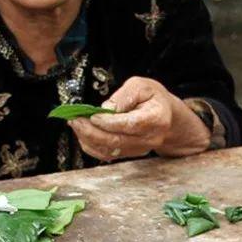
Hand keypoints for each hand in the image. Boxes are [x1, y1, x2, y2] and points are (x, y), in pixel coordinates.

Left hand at [68, 77, 210, 160]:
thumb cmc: (154, 98)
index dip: (108, 122)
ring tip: (76, 125)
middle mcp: (149, 138)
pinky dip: (91, 146)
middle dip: (91, 131)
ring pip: (109, 150)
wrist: (166, 116)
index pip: (129, 125)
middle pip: (116, 141)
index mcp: (156, 119)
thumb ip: (124, 95)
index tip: (93, 115)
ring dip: (88, 139)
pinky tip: (83, 134)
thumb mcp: (142, 86)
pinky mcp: (129, 154)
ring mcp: (139, 149)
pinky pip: (106, 155)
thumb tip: (105, 108)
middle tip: (75, 120)